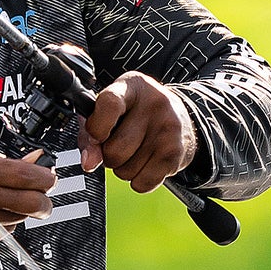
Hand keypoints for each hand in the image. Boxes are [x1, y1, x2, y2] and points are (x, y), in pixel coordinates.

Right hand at [0, 140, 56, 255]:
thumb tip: (25, 160)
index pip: (23, 175)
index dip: (45, 175)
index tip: (50, 174)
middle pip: (31, 202)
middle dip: (46, 198)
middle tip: (44, 193)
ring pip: (20, 217)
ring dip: (23, 208)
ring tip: (7, 198)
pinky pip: (4, 230)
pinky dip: (4, 220)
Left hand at [78, 72, 197, 192]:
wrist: (181, 119)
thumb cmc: (137, 114)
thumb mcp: (111, 111)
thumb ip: (90, 134)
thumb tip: (89, 162)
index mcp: (132, 86)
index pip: (109, 104)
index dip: (96, 127)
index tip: (95, 137)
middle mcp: (155, 104)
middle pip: (115, 149)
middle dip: (109, 155)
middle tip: (119, 143)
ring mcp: (168, 129)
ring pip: (126, 171)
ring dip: (123, 168)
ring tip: (135, 151)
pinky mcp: (176, 153)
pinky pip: (142, 183)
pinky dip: (138, 180)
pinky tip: (146, 162)